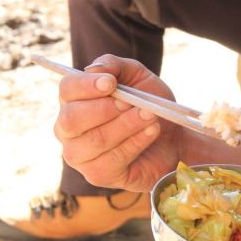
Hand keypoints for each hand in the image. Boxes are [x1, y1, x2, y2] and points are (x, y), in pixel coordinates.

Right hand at [55, 55, 185, 191]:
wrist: (174, 137)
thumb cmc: (148, 105)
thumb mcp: (137, 77)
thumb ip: (115, 65)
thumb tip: (94, 69)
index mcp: (73, 101)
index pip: (66, 90)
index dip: (86, 86)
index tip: (111, 83)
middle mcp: (68, 130)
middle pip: (71, 119)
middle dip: (105, 109)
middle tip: (131, 103)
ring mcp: (80, 155)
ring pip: (95, 140)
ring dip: (127, 125)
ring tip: (150, 115)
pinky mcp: (98, 175)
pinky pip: (112, 159)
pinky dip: (136, 142)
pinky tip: (151, 132)